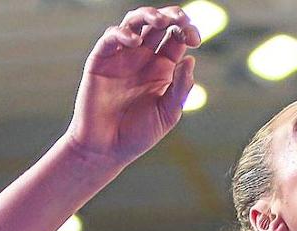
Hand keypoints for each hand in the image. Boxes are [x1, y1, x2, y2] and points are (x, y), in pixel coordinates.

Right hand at [65, 6, 201, 165]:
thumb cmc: (138, 134)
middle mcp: (142, 57)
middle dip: (170, 16)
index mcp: (162, 67)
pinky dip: (122, 34)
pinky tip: (134, 41)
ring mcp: (121, 56)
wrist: (106, 149)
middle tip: (180, 18)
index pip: (176, 38)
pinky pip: (110, 38)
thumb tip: (191, 60)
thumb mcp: (168, 113)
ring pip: (134, 23)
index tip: (196, 39)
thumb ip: (180, 88)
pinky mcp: (100, 60)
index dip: (187, 31)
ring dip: (147, 15)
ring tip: (158, 20)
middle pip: (157, 24)